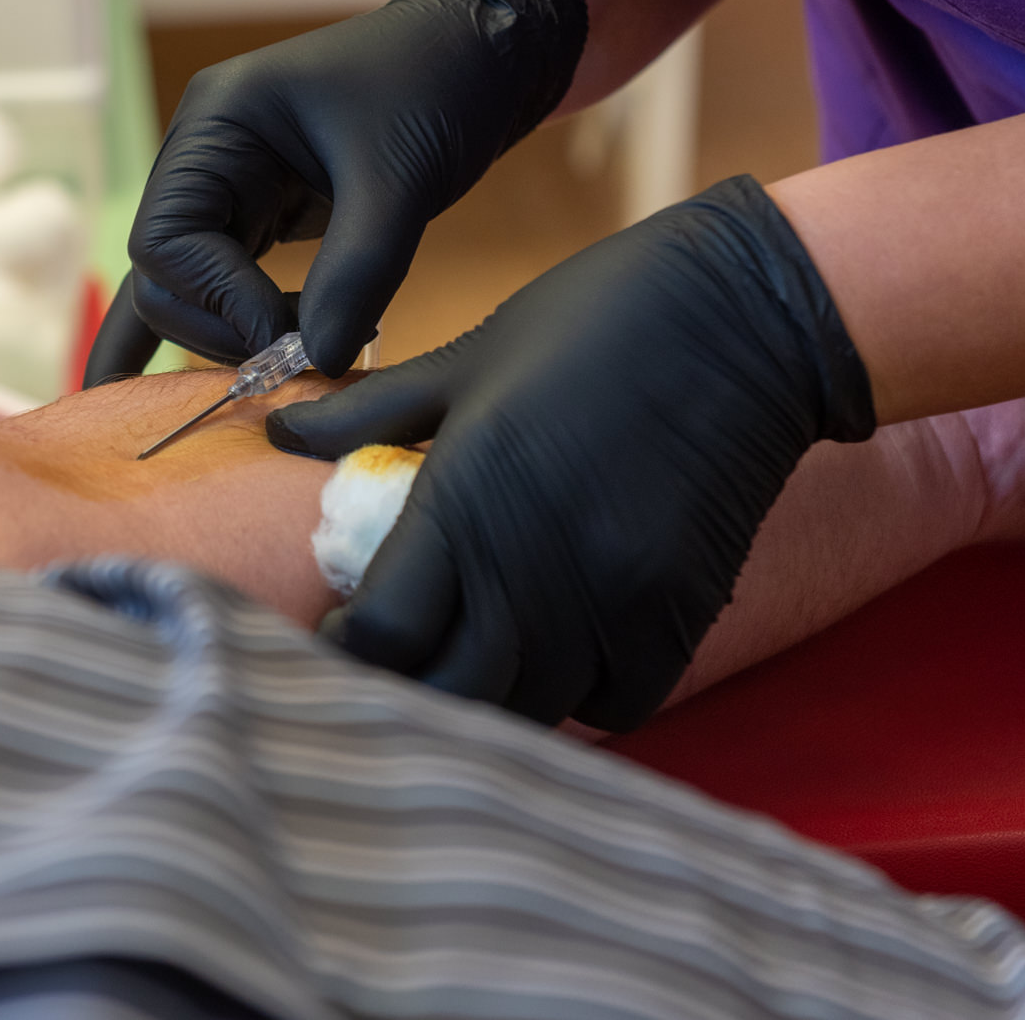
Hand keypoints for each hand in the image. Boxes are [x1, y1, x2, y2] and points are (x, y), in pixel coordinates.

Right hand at [84, 0, 587, 383]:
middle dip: (223, 328)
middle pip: (165, 275)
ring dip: (230, 336)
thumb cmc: (438, 84)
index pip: (167, 240)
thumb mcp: (400, 176)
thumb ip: (357, 271)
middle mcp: (205, 154)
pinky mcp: (260, 216)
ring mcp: (228, 187)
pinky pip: (209, 282)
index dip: (219, 302)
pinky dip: (190, 329)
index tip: (287, 337)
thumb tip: (317, 361)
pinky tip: (132, 386)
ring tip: (300, 358)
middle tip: (299, 358)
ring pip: (186, 289)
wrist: (483, 53)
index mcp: (217, 121)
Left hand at [263, 176, 876, 730]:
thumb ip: (370, 414)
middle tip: (398, 657)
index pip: (385, 633)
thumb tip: (278, 436)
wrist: (746, 316)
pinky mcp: (678, 616)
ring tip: (471, 651)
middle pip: (450, 690)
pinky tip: (557, 644)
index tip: (344, 631)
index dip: (351, 648)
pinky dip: (576, 692)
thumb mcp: (469, 357)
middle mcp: (535, 565)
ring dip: (491, 692)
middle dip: (410, 684)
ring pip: (529, 707)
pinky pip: (611, 703)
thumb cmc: (592, 319)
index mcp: (467, 496)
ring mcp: (613, 600)